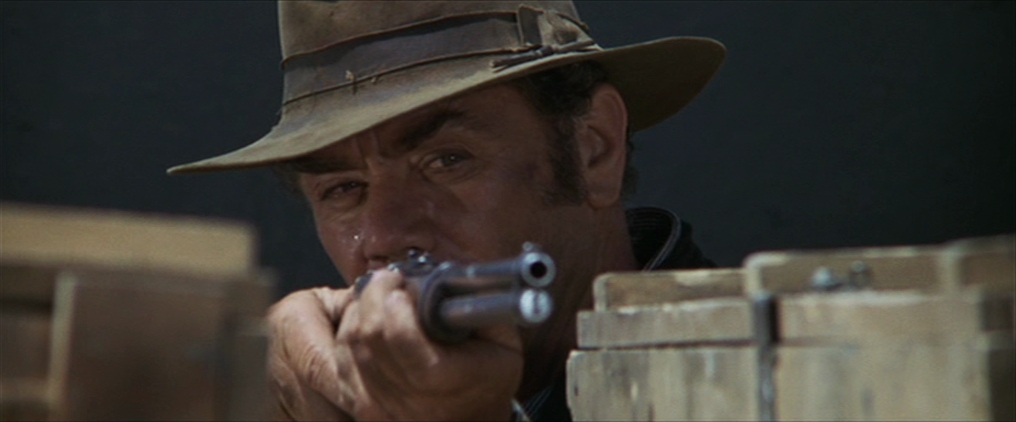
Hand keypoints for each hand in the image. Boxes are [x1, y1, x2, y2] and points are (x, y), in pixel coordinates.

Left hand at [267, 270, 522, 420]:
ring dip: (358, 312)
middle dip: (373, 296)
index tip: (401, 282)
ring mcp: (381, 407)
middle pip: (368, 337)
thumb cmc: (489, 379)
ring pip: (349, 346)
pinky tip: (365, 321)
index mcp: (443, 380)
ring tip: (378, 296)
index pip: (400, 337)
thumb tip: (445, 278)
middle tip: (387, 278)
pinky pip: (341, 362)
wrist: (473, 421)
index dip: (393, 303)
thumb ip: (479, 307)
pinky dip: (348, 334)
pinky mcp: (365, 409)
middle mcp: (408, 399)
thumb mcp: (503, 343)